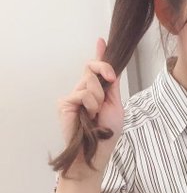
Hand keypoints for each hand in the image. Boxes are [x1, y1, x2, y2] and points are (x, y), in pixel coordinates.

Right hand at [57, 38, 123, 170]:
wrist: (96, 152)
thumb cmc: (107, 133)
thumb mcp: (115, 106)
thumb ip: (112, 87)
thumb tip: (113, 71)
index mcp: (97, 92)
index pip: (96, 70)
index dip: (100, 54)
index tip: (102, 40)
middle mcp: (83, 91)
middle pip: (92, 68)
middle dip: (105, 70)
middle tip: (110, 84)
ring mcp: (73, 96)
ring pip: (90, 80)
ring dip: (99, 98)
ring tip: (95, 114)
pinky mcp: (65, 102)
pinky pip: (83, 93)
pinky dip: (91, 104)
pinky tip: (88, 117)